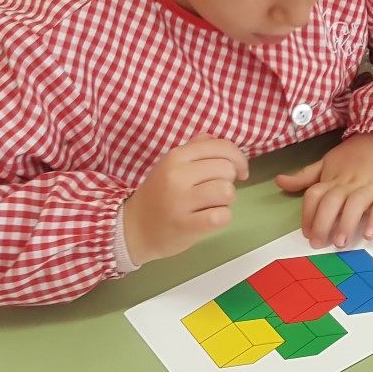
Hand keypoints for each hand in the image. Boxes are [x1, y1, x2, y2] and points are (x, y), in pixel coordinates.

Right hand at [123, 134, 248, 265]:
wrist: (133, 229)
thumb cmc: (160, 194)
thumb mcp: (172, 164)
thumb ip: (197, 148)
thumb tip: (224, 142)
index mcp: (176, 156)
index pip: (222, 147)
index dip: (239, 159)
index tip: (239, 172)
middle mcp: (177, 175)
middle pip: (227, 169)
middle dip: (228, 181)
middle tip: (213, 191)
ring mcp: (180, 201)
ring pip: (228, 192)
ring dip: (225, 201)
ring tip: (210, 205)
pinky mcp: (186, 225)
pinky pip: (222, 216)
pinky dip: (222, 218)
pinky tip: (208, 219)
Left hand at [275, 133, 372, 248]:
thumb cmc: (356, 156)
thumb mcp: (327, 162)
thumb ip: (305, 176)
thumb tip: (280, 181)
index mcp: (333, 178)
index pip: (315, 195)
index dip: (308, 214)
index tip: (306, 233)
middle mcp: (349, 183)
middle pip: (332, 201)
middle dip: (323, 222)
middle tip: (318, 242)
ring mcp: (370, 186)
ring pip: (356, 204)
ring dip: (346, 223)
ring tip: (340, 242)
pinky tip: (370, 233)